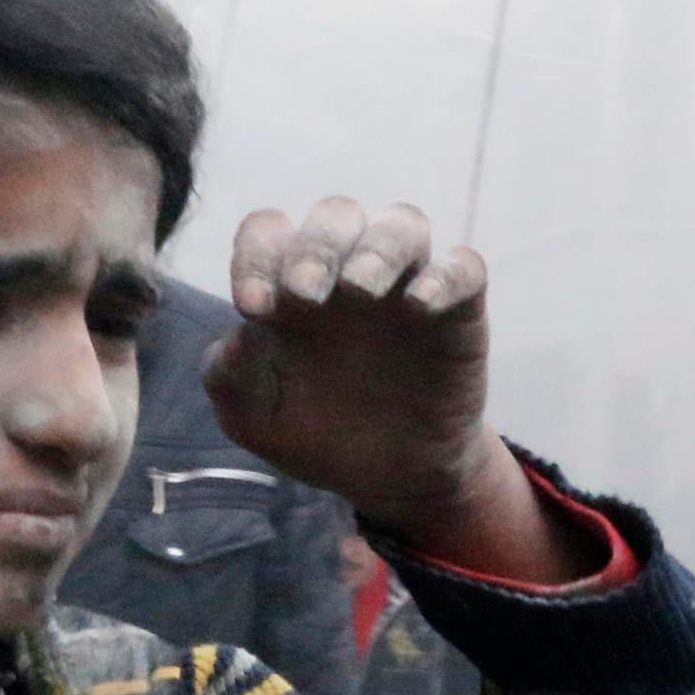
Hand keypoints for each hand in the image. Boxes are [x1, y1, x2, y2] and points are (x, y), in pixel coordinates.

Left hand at [209, 200, 592, 581]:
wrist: (387, 478)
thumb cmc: (313, 432)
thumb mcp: (253, 416)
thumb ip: (230, 376)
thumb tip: (237, 335)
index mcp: (291, 283)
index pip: (269, 233)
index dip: (256, 255)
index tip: (251, 308)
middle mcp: (347, 272)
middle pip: (336, 215)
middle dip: (316, 246)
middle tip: (303, 294)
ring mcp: (405, 286)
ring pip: (403, 224)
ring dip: (379, 247)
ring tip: (360, 287)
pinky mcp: (458, 313)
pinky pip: (464, 269)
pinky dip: (444, 276)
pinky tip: (420, 305)